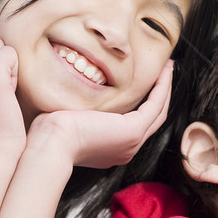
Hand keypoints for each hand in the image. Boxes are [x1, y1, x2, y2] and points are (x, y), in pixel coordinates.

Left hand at [27, 60, 172, 168]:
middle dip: (159, 94)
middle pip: (153, 118)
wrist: (50, 144)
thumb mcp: (68, 122)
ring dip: (164, 88)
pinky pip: (155, 105)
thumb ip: (79, 113)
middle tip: (164, 72)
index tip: (146, 81)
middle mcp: (127, 149)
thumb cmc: (50, 133)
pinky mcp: (133, 131)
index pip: (136, 123)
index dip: (145, 101)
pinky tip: (163, 71)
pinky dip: (161, 87)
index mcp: (112, 149)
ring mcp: (132, 142)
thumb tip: (75, 99)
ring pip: (158, 111)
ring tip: (168, 68)